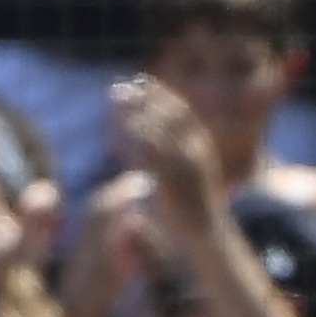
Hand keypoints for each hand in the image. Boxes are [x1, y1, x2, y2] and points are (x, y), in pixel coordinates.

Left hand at [108, 75, 222, 240]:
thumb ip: (177, 148)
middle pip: (163, 116)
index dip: (159, 93)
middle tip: (116, 90)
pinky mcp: (165, 185)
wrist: (206, 234)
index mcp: (201, 145)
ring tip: (109, 110)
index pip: (180, 110)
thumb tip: (159, 131)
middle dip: (139, 101)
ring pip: (150, 134)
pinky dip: (124, 147)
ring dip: (127, 119)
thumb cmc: (195, 202)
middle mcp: (193, 152)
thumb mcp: (192, 169)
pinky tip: (109, 142)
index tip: (140, 81)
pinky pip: (140, 159)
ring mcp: (181, 168)